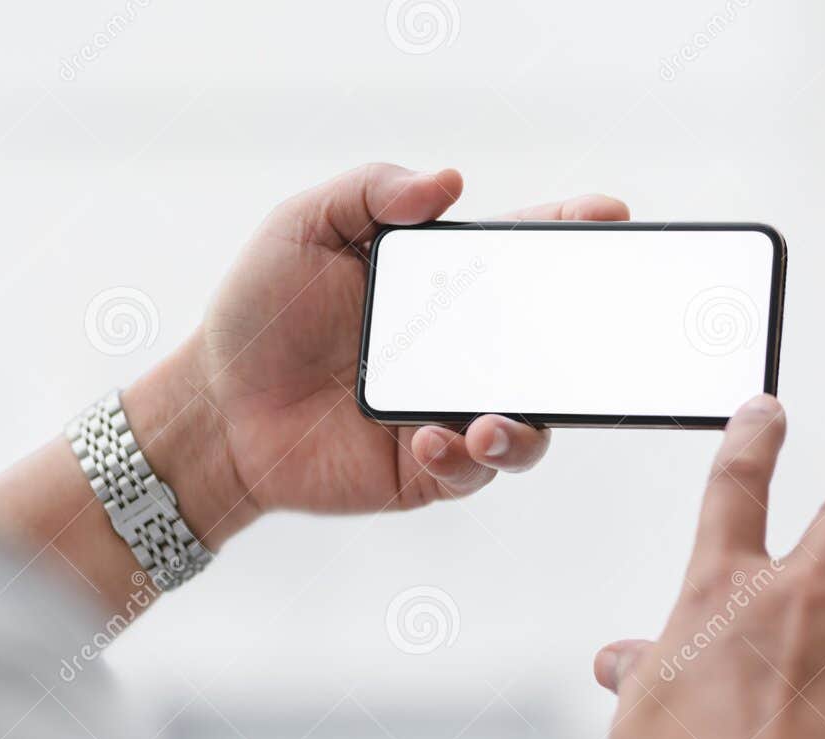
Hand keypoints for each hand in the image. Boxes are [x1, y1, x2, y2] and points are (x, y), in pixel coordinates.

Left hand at [129, 163, 630, 546]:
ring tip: (492, 422)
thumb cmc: (262, 311)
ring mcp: (452, 412)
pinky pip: (472, 471)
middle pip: (548, 346)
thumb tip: (451, 182)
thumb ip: (373, 189)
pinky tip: (433, 440)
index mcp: (446, 288)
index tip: (607, 214)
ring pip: (529, 425)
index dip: (572, 232)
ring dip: (528, 425)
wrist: (216, 405)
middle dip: (582, 340)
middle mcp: (464, 352)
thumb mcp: (305, 226)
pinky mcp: (428, 469)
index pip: (525, 256)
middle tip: (588, 331)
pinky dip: (465, 458)